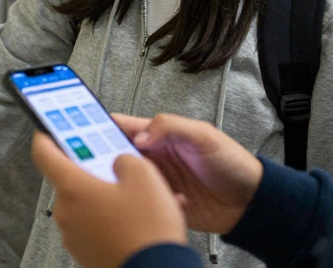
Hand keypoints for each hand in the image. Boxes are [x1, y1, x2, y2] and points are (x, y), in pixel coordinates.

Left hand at [31, 133, 185, 267]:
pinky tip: (132, 221)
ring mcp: (73, 234)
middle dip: (91, 171)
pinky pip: (92, 226)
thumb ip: (125, 158)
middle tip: (113, 166)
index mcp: (73, 187)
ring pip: (83, 204)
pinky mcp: (85, 252)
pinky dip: (107, 219)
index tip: (49, 128)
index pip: (43, 152)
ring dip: (103, 197)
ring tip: (132, 199)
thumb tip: (119, 162)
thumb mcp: (145, 176)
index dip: (46, 135)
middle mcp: (66, 211)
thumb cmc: (147, 231)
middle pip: (69, 179)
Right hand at [112, 114, 261, 234]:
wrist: (250, 202)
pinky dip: (147, 205)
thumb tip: (139, 136)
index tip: (82, 131)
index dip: (98, 126)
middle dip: (102, 159)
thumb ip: (170, 127)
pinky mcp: (161, 204)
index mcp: (158, 136)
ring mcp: (155, 182)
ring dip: (125, 185)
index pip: (121, 126)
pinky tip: (166, 203)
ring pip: (124, 182)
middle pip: (114, 155)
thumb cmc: (233, 163)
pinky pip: (143, 205)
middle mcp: (152, 158)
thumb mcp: (204, 135)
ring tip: (132, 186)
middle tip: (100, 164)